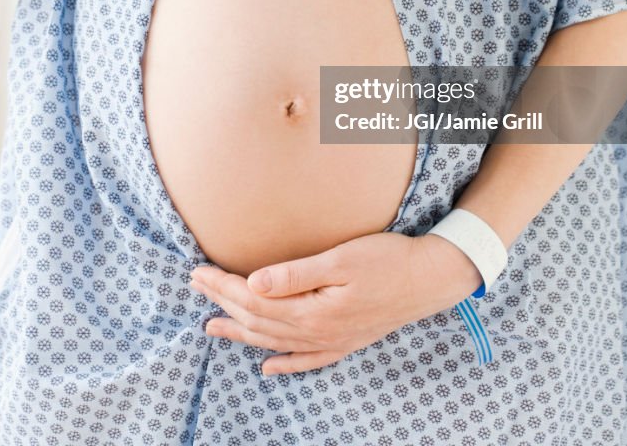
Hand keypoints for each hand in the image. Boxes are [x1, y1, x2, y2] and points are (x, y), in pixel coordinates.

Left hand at [189, 230, 482, 375]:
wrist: (430, 279)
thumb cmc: (387, 261)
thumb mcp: (341, 260)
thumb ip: (295, 275)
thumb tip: (253, 282)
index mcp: (312, 310)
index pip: (254, 300)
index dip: (223, 286)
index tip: (198, 272)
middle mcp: (317, 332)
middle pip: (258, 320)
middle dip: (223, 303)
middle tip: (196, 286)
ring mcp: (332, 340)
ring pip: (275, 341)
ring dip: (242, 332)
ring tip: (213, 325)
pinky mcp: (346, 341)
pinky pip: (307, 359)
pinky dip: (284, 363)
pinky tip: (268, 366)